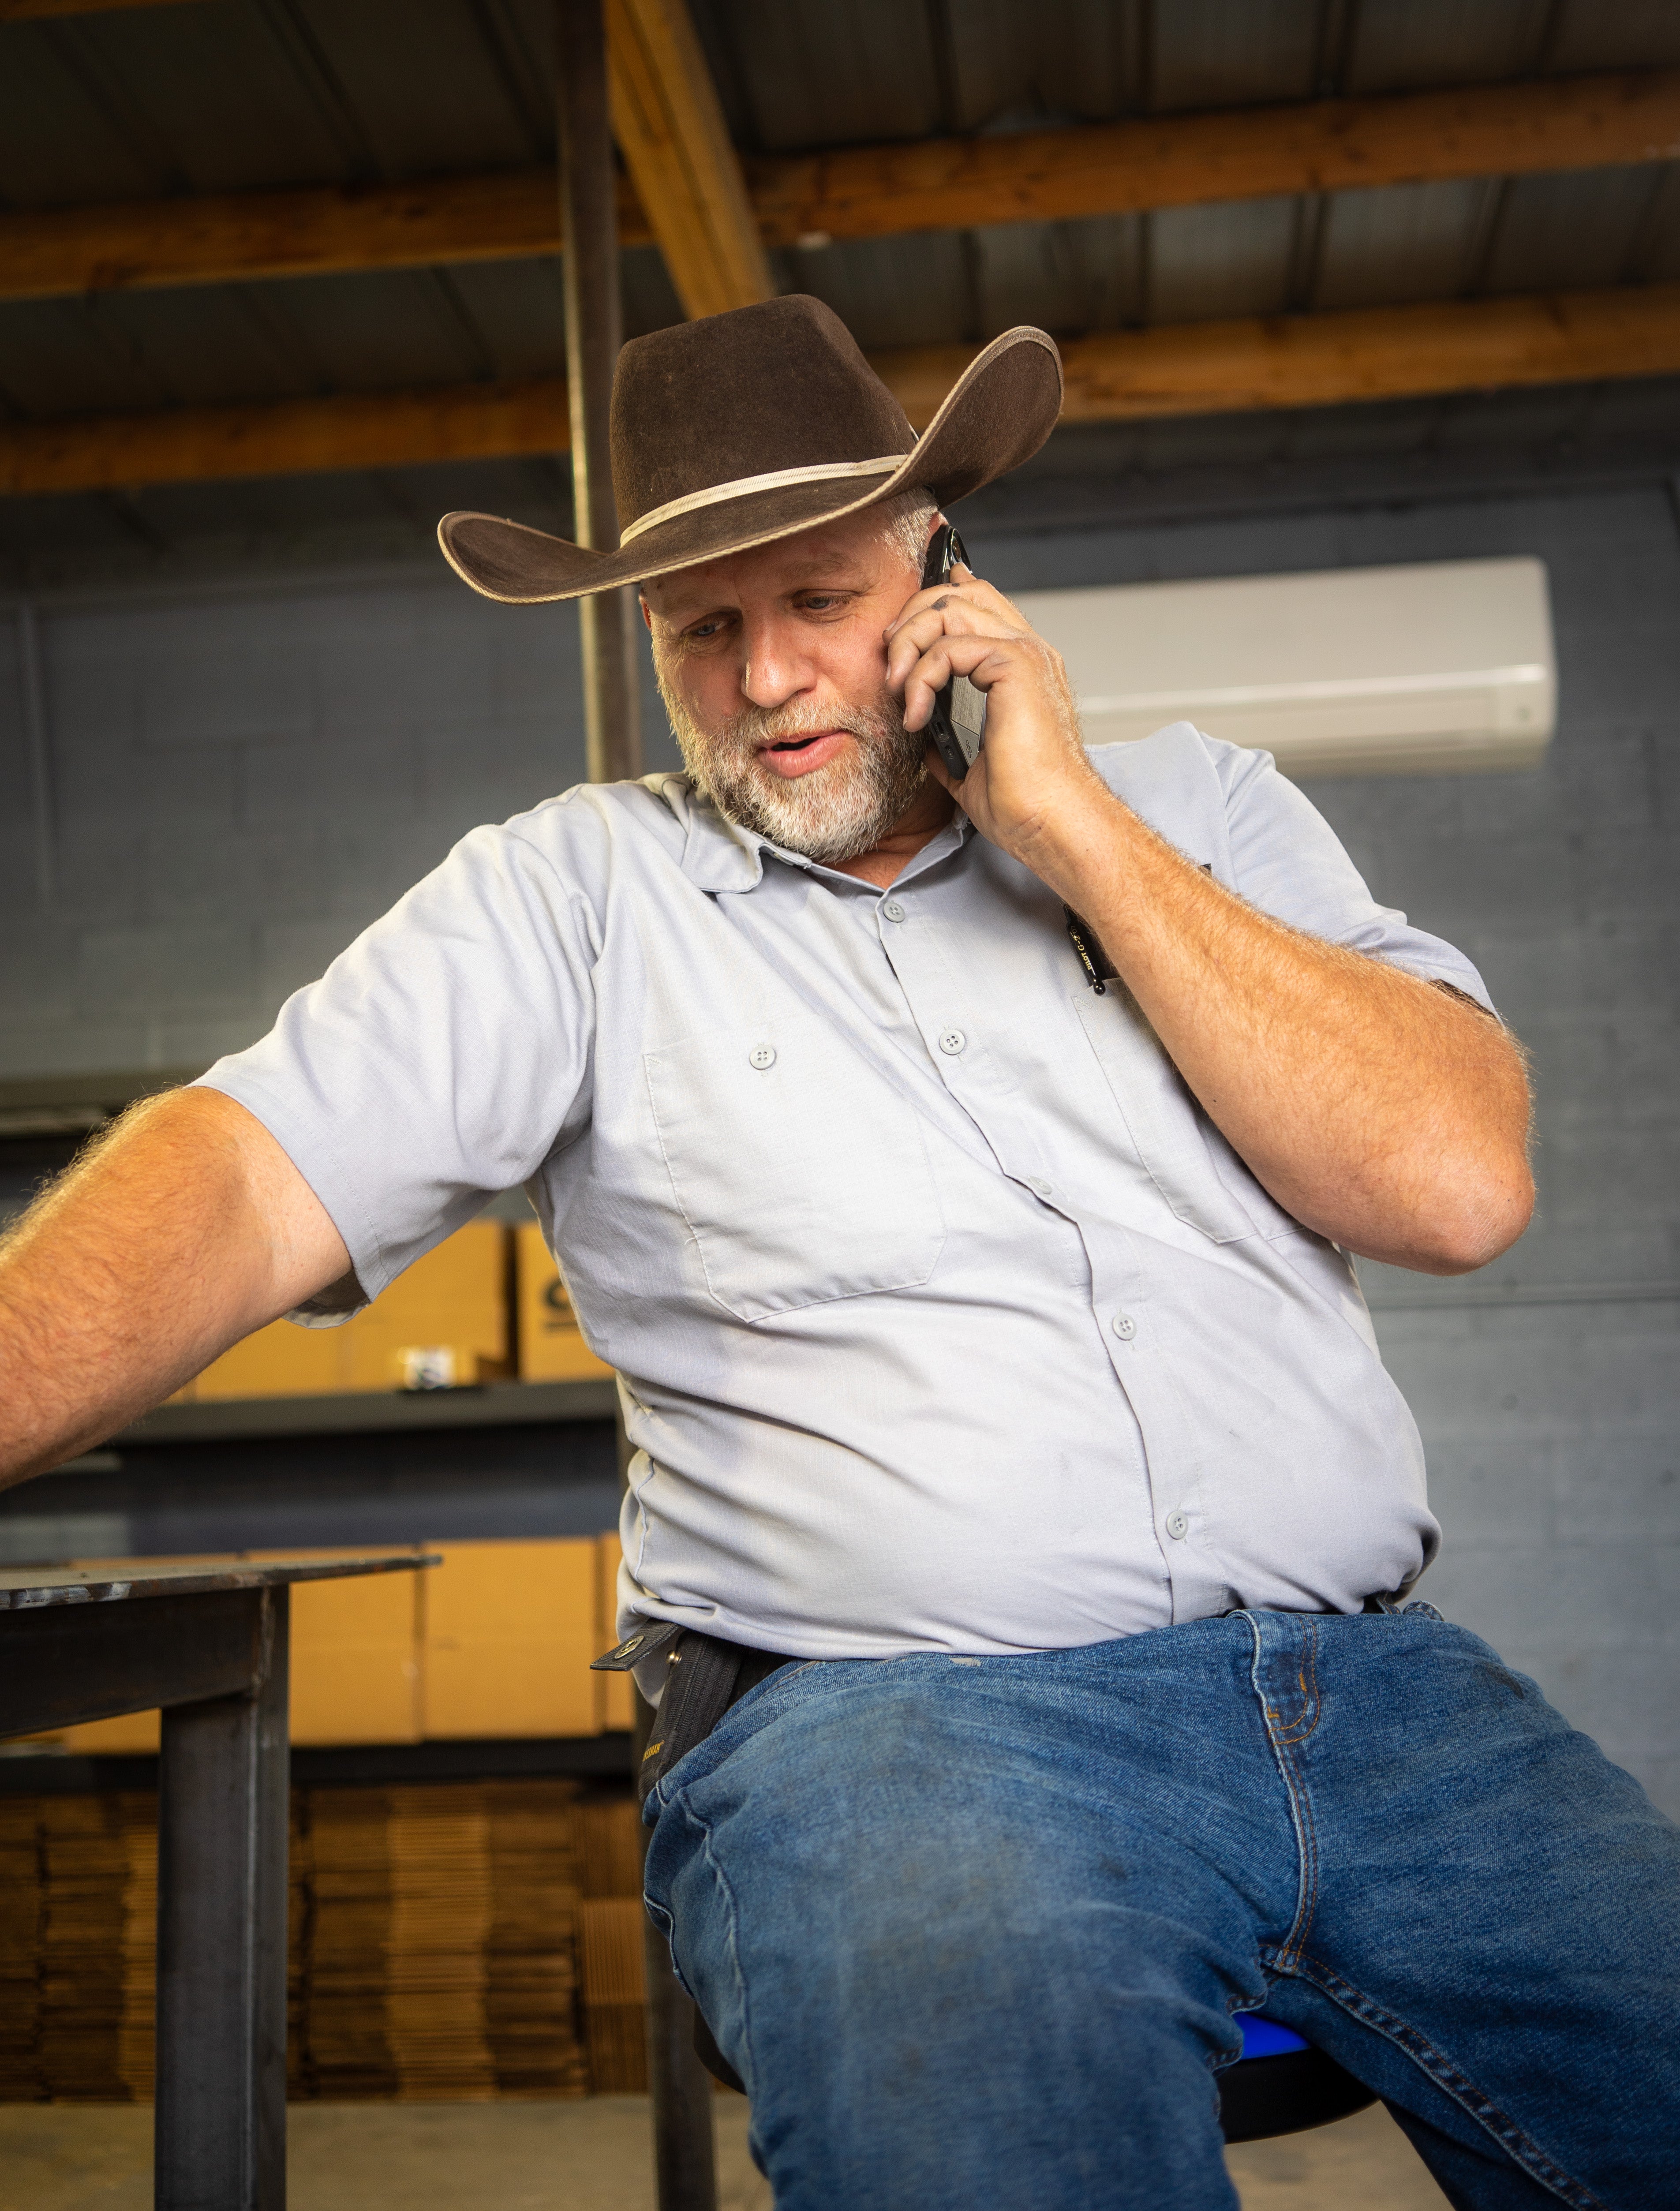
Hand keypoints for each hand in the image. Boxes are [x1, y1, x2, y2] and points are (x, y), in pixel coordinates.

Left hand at [882, 563, 1112, 873]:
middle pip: (958, 594)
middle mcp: (1027, 652)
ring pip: (949, 609)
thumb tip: (922, 731)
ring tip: (899, 691)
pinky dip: (920, 677)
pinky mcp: (1015, 666)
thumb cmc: (1025, 802)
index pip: (978, 603)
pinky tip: (916, 714)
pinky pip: (949, 647)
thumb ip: (947, 737)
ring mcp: (1024, 655)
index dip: (933, 603)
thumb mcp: (968, 765)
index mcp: (1021, 669)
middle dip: (911, 620)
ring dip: (910, 645)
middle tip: (892, 668)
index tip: (899, 637)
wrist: (1051, 822)